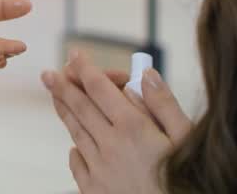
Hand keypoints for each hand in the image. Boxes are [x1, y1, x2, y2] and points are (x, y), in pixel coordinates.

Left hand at [42, 51, 191, 193]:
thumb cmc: (186, 181)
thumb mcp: (187, 139)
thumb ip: (164, 104)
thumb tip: (145, 75)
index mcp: (133, 127)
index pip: (100, 88)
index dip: (85, 69)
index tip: (75, 55)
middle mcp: (110, 145)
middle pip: (80, 107)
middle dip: (63, 86)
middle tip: (49, 73)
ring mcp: (99, 169)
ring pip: (75, 131)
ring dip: (64, 111)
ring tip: (55, 97)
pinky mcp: (94, 190)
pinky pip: (77, 162)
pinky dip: (75, 147)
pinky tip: (75, 142)